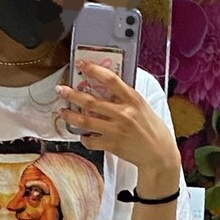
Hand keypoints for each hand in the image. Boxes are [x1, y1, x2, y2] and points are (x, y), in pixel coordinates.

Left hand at [56, 63, 180, 184]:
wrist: (159, 155)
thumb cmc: (153, 130)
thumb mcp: (143, 107)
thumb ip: (127, 98)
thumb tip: (108, 88)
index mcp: (133, 100)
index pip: (110, 80)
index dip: (94, 70)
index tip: (81, 64)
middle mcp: (123, 114)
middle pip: (91, 101)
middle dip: (72, 94)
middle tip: (60, 89)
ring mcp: (116, 130)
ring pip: (86, 121)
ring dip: (71, 115)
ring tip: (62, 111)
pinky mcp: (112, 145)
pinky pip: (91, 140)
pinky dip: (84, 138)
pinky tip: (81, 135)